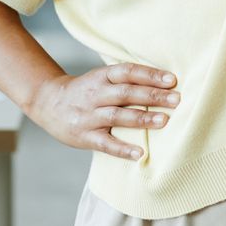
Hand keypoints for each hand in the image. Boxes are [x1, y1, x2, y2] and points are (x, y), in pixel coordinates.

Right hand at [25, 62, 180, 160]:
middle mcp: (95, 94)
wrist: (47, 102)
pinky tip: (140, 153)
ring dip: (142, 118)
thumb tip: (163, 83)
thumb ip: (125, 81)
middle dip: (153, 96)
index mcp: (101, 77)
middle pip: (126, 93)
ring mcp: (89, 116)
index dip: (150, 74)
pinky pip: (105, 143)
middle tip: (177, 100)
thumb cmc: (85, 91)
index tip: (172, 80)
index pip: (128, 72)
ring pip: (117, 116)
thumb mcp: (101, 78)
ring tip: (164, 121)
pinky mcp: (84, 136)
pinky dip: (123, 149)